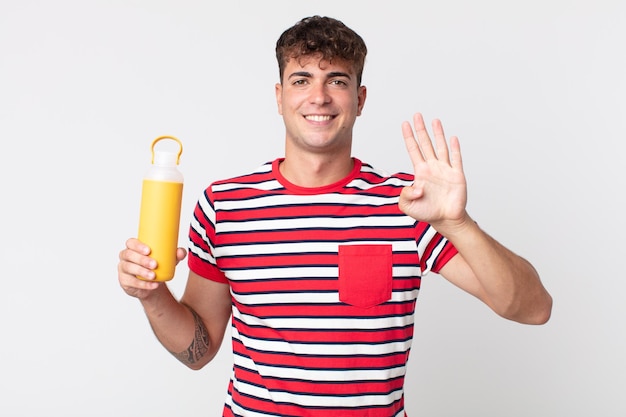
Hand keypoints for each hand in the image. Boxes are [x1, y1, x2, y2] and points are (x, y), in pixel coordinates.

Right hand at [117, 238, 186, 299]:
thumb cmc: (158, 266)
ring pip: (128, 268)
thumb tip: (181, 252)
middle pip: (128, 255)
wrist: (153, 283)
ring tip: (153, 276)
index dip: (137, 246)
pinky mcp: (124, 281)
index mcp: (134, 247)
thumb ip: (176, 255)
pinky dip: (143, 284)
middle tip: (154, 264)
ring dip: (141, 272)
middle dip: (141, 259)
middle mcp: (125, 256)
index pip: (131, 243)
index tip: (149, 250)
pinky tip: (153, 285)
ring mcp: (123, 269)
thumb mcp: (168, 260)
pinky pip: (131, 282)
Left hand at [399, 113, 468, 232]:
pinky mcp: (457, 175)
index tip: (405, 123)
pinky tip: (452, 138)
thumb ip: (404, 196)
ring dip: (438, 134)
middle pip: (425, 144)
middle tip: (417, 115)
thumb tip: (416, 186)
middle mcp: (432, 167)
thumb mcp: (407, 206)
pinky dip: (455, 148)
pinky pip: (456, 159)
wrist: (445, 220)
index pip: (413, 150)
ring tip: (434, 120)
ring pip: (441, 147)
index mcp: (420, 172)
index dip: (409, 137)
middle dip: (421, 129)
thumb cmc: (426, 212)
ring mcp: (445, 170)